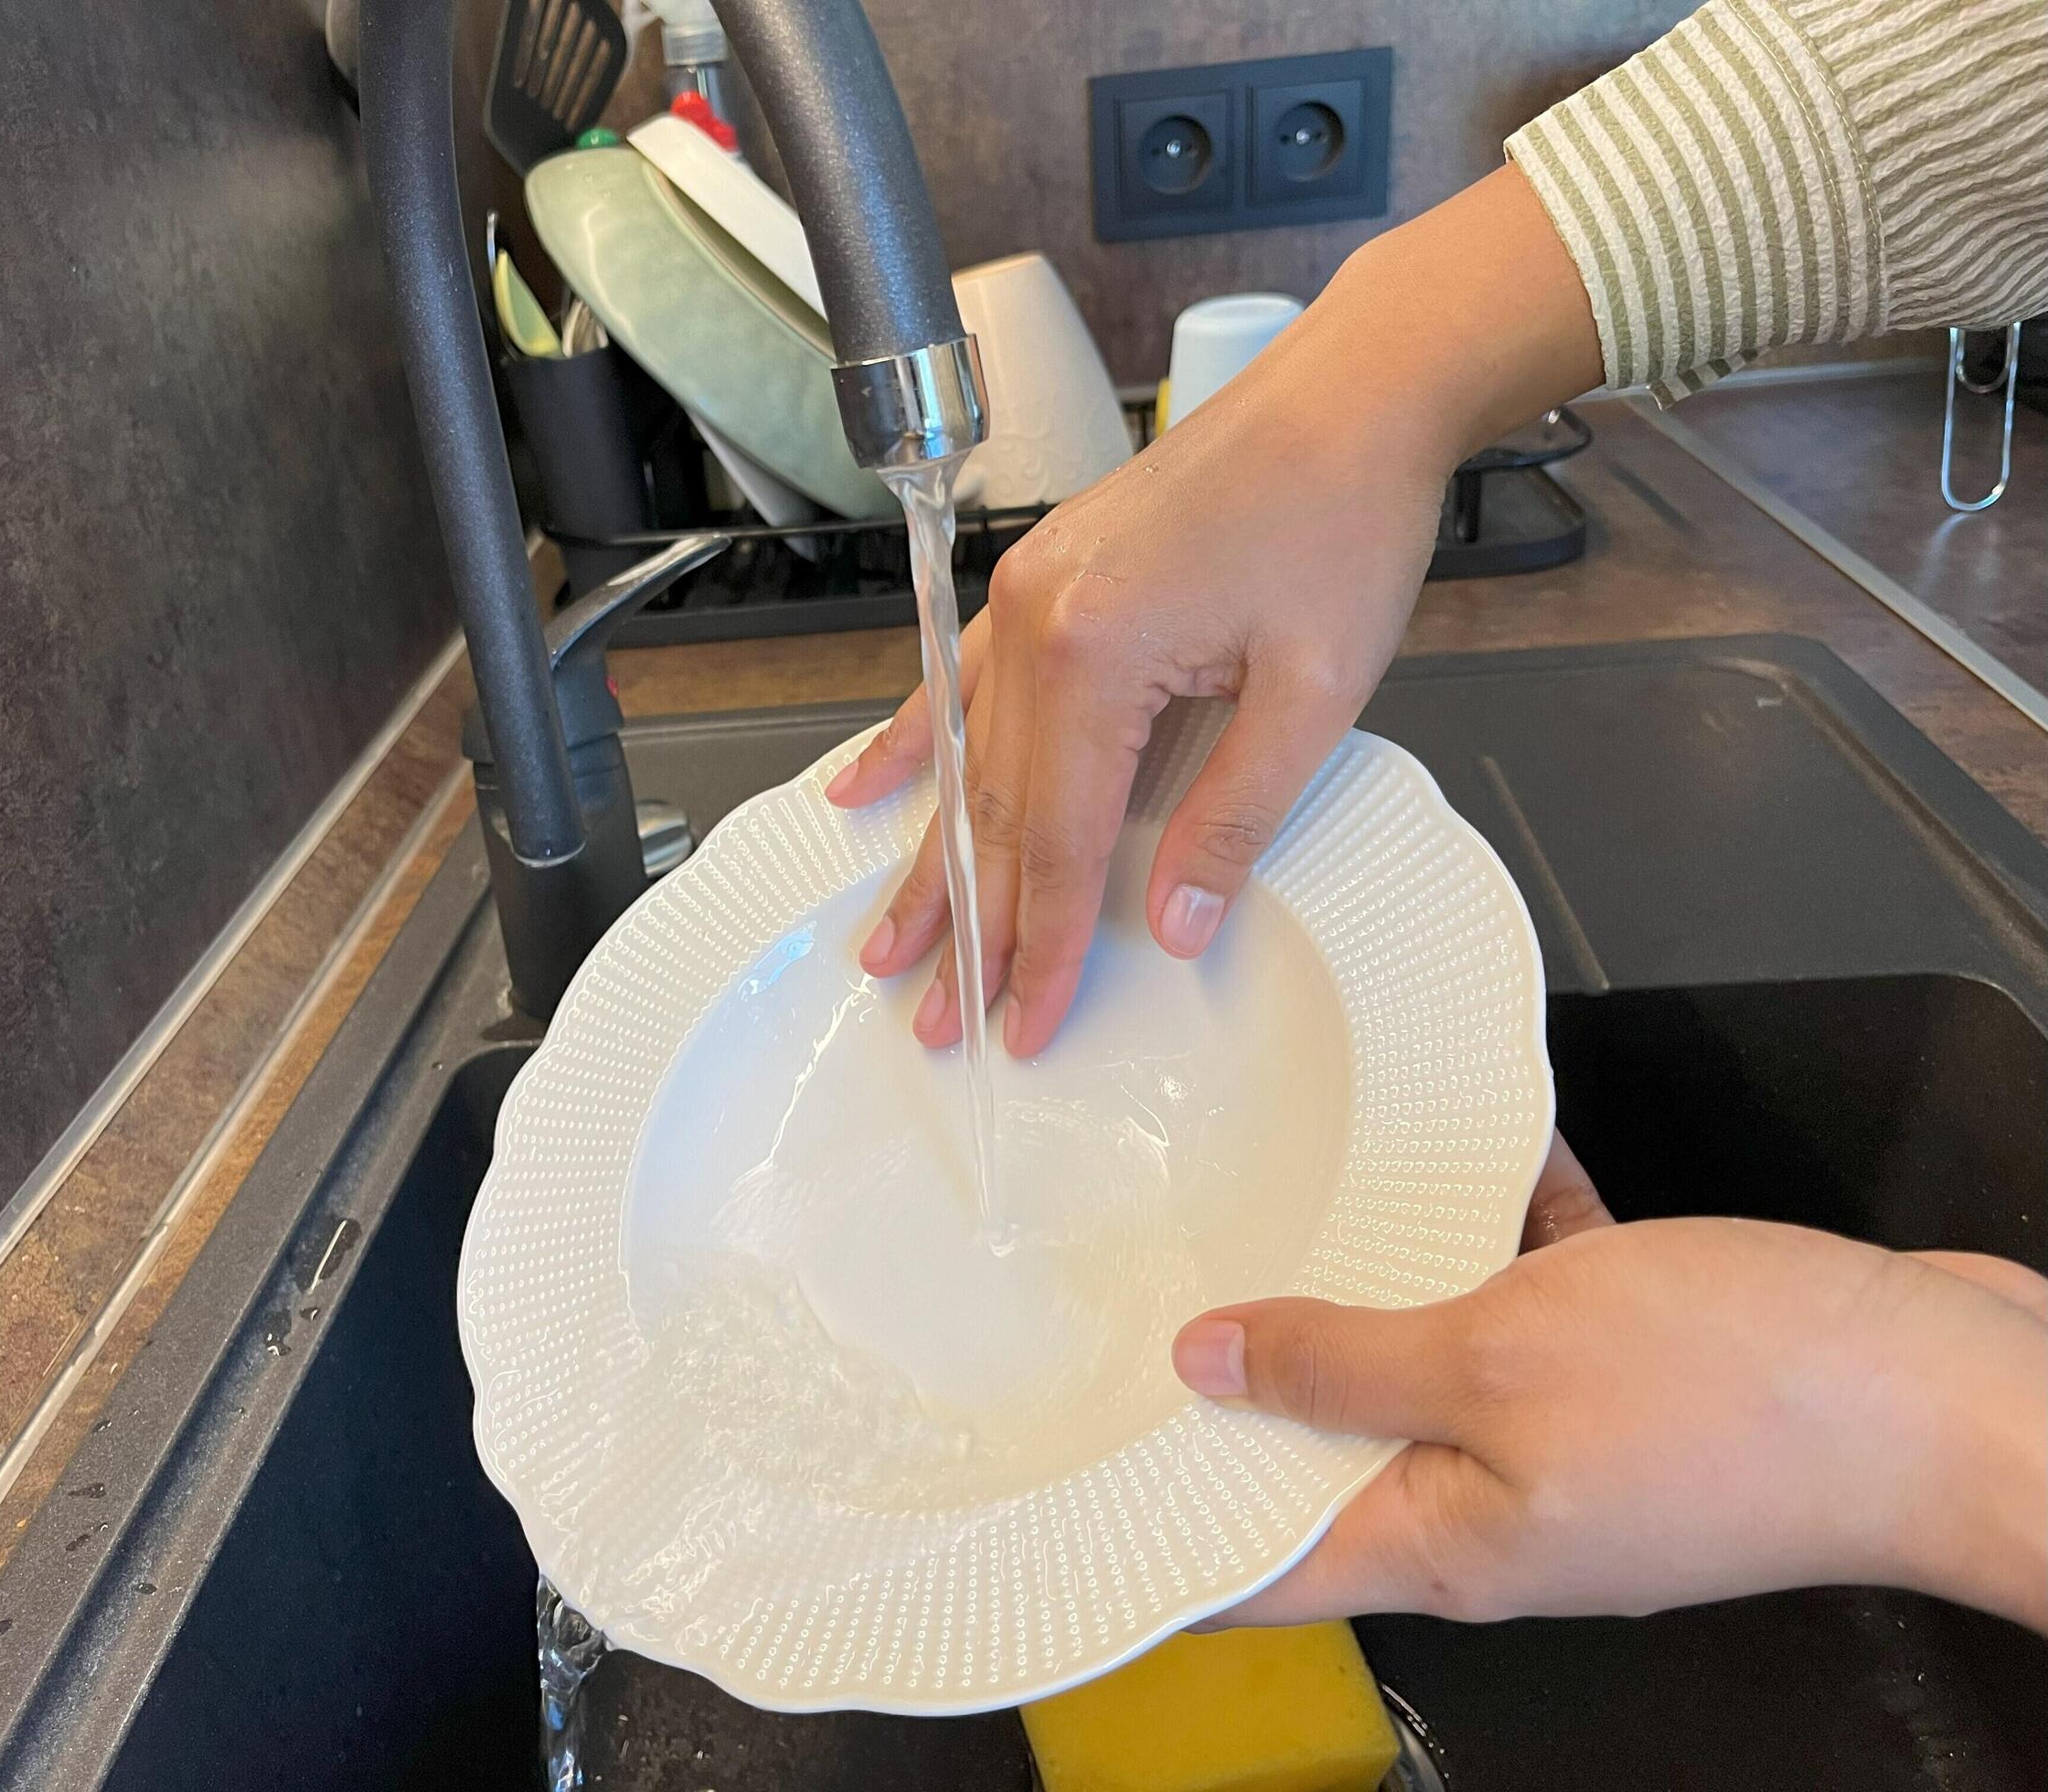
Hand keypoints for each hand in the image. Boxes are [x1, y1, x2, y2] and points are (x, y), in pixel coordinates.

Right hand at [827, 166, 1603, 1053]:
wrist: (1348, 397)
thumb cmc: (1342, 521)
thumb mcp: (1313, 690)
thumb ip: (1233, 814)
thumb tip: (1176, 924)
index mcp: (1094, 653)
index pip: (1060, 841)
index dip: (1044, 943)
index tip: (1025, 1022)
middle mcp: (1036, 624)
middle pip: (997, 812)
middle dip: (970, 927)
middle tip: (938, 1021)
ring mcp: (1027, 597)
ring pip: (967, 760)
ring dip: (930, 859)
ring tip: (887, 942)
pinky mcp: (1042, 578)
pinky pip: (957, 679)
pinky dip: (911, 743)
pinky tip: (862, 793)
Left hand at [1171, 1136, 2047, 1630]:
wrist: (1953, 1393)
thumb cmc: (1745, 1398)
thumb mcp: (1499, 1360)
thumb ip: (1346, 1359)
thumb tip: (1209, 1365)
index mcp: (1449, 1540)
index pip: (1260, 1562)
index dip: (1163, 1527)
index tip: (1076, 1474)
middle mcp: (1503, 1505)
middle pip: (1335, 1450)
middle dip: (1250, 1378)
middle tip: (1152, 1292)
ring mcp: (1581, 1439)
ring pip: (1438, 1358)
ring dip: (1375, 1281)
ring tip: (1282, 1195)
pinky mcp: (1649, 1368)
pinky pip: (1541, 1293)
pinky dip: (1503, 1226)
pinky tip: (1474, 1144)